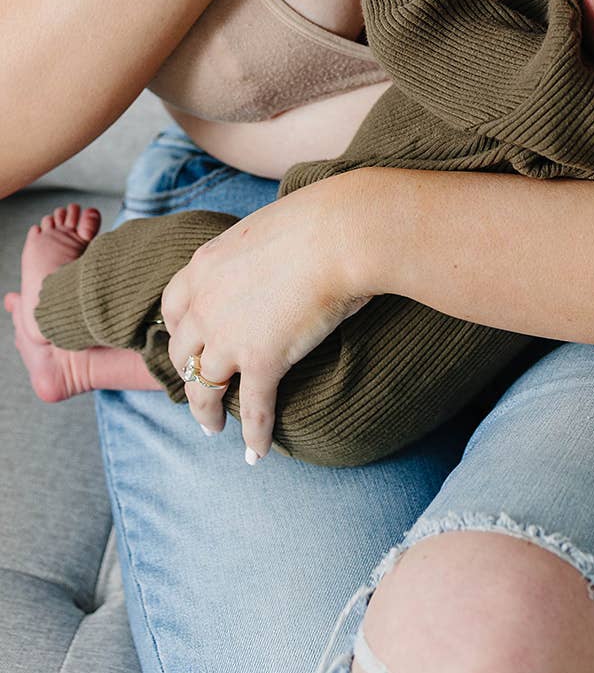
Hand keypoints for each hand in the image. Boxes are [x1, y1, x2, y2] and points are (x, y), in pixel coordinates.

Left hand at [157, 173, 372, 461]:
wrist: (340, 233)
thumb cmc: (319, 219)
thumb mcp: (269, 227)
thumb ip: (258, 250)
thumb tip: (281, 256)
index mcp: (205, 265)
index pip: (173, 304)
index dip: (178, 328)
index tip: (189, 341)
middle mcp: (205, 304)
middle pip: (181, 352)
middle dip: (187, 374)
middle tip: (198, 388)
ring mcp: (229, 337)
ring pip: (202, 388)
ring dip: (205, 413)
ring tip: (213, 430)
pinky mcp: (261, 361)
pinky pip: (252, 409)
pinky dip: (253, 435)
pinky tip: (257, 452)